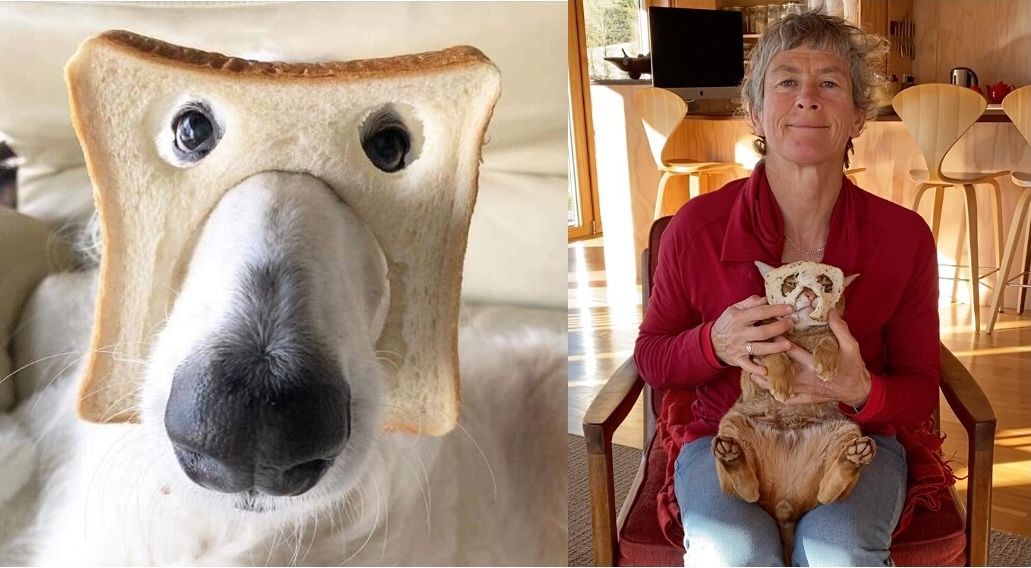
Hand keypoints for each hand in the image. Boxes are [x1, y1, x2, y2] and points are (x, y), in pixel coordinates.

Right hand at [711, 295, 794, 376]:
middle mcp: (739, 333)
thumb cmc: (727, 323)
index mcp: (738, 318)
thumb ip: (750, 302)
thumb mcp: (734, 309)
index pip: (760, 312)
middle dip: (779, 328)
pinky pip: (747, 365)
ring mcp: (739, 347)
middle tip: (792, 324)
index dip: (776, 310)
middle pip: (762, 331)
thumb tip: (767, 298)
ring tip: (788, 344)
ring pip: (759, 348)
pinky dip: (755, 369)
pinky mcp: (738, 359)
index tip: (790, 309)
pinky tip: (765, 370)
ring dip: (774, 347)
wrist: (711, 342)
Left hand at [750, 309, 870, 406]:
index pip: (791, 351)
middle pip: (779, 370)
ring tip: (752, 369)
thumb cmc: (853, 367)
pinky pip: (787, 399)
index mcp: (814, 364)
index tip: (767, 332)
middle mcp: (806, 379)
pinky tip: (767, 387)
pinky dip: (776, 394)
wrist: (858, 391)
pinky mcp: (805, 399)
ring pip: (778, 386)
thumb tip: (830, 311)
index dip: (778, 341)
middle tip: (753, 351)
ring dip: (764, 379)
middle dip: (766, 361)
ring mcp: (804, 391)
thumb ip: (840, 329)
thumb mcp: (851, 346)